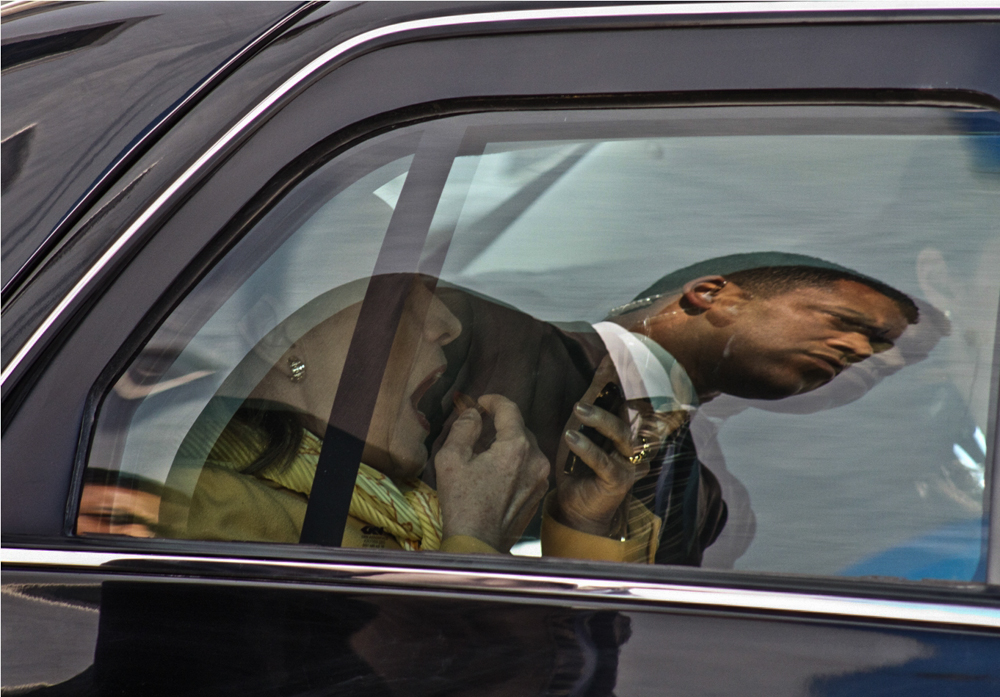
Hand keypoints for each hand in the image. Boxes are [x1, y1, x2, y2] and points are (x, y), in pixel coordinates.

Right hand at [435, 394, 550, 551]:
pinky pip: (529, 465)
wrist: (478, 543)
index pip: (510, 409)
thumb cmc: (462, 502)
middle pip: (519, 428)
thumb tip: (473, 413)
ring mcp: (540, 477)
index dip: (494, 400)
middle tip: (478, 429)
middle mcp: (536, 459)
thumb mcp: (451, 459)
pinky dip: (514, 461)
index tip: (481, 403)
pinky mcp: (539, 492)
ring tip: (484, 453)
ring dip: (507, 443)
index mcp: (515, 447)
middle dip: (500, 424)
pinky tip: (495, 473)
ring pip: (526, 447)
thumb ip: (464, 428)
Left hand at [552, 358, 647, 536]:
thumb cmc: (580, 462)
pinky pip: (604, 462)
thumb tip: (606, 357)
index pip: (633, 393)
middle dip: (627, 387)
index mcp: (628, 423)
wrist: (575, 506)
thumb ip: (596, 393)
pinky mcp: (618, 481)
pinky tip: (571, 438)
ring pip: (621, 435)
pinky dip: (587, 448)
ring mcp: (630, 462)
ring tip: (578, 409)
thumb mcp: (584, 422)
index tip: (621, 348)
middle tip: (613, 367)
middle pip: (635, 410)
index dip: (629, 372)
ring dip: (599, 419)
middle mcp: (635, 441)